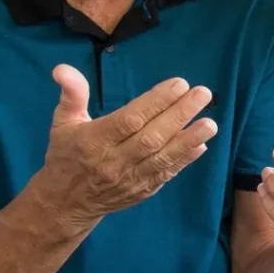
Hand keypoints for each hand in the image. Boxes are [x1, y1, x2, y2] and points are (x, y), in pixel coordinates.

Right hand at [37, 64, 217, 223]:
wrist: (65, 204)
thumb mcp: (62, 122)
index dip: (155, 102)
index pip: (129, 119)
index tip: (179, 84)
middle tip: (203, 94)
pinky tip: (200, 144)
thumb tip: (63, 68)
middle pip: (151, 137)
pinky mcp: (141, 192)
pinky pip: (165, 175)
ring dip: (188, 139)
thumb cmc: (66, 155)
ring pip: (162, 158)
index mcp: (94, 140)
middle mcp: (113, 161)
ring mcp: (129, 179)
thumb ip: (71, 94)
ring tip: (210, 123)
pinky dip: (183, 160)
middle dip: (179, 114)